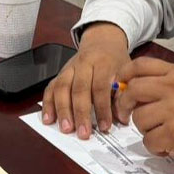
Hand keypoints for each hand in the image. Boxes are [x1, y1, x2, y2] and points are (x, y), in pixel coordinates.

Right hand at [42, 23, 130, 138]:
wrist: (103, 41)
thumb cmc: (116, 61)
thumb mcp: (126, 72)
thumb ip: (123, 94)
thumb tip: (121, 118)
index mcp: (103, 62)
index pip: (100, 87)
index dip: (102, 108)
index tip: (105, 127)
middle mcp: (83, 63)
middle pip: (79, 89)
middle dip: (80, 113)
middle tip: (83, 133)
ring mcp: (69, 68)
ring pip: (62, 88)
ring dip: (62, 110)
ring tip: (66, 129)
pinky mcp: (60, 74)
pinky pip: (50, 88)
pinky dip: (48, 104)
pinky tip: (48, 119)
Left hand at [113, 57, 173, 172]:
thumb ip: (166, 84)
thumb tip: (132, 88)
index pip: (140, 65)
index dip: (123, 75)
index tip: (121, 87)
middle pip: (132, 90)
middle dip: (125, 105)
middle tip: (128, 116)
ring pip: (139, 118)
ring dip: (145, 130)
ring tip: (162, 134)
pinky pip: (148, 141)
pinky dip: (156, 147)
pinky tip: (170, 147)